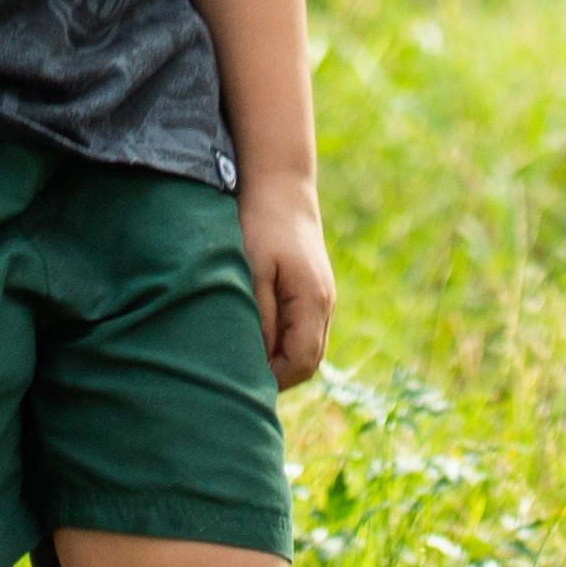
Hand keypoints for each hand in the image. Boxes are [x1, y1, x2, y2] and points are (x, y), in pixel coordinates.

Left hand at [241, 182, 334, 392]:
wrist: (281, 185)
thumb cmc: (261, 224)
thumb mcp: (253, 269)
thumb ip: (261, 315)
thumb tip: (260, 357)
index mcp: (313, 301)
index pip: (302, 362)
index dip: (274, 379)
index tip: (242, 381)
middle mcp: (325, 304)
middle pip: (309, 362)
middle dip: (277, 375)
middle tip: (240, 377)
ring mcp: (323, 298)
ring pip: (308, 348)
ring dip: (280, 359)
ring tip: (245, 358)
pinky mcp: (314, 291)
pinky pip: (304, 331)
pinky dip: (284, 342)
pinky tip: (256, 336)